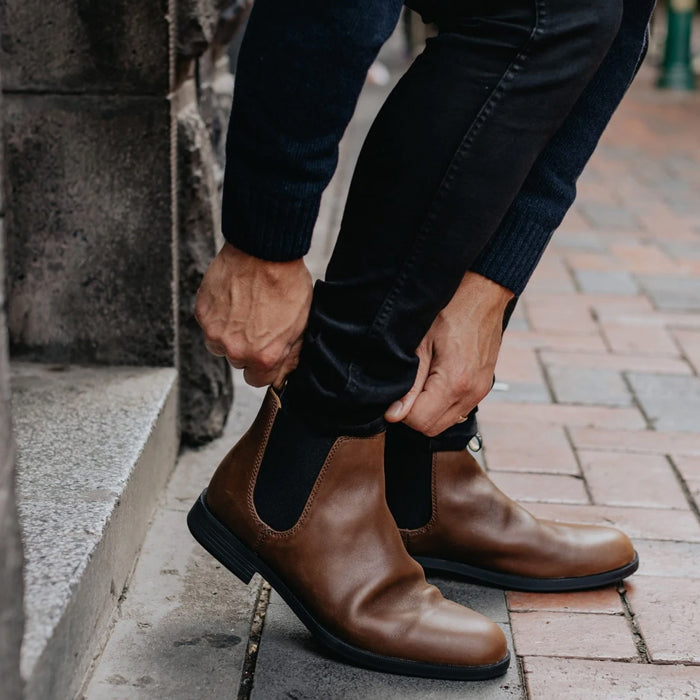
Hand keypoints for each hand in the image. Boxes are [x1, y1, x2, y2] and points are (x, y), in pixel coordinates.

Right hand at [195, 242, 312, 387]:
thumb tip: (282, 374)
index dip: (264, 365)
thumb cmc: (286, 284)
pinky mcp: (202, 313)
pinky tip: (234, 299)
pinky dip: (219, 316)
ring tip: (245, 309)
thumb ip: (289, 355)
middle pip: (238, 361)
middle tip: (259, 322)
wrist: (264, 250)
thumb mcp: (301, 325)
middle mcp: (236, 350)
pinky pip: (210, 324)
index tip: (267, 350)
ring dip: (230, 334)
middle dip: (248, 347)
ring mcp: (215, 332)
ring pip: (220, 344)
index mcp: (263, 357)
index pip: (257, 380)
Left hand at [384, 271, 513, 436]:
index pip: (419, 422)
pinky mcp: (483, 387)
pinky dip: (441, 404)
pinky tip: (434, 382)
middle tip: (405, 388)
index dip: (400, 412)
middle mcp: (472, 393)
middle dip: (412, 414)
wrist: (483, 295)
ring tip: (420, 382)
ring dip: (427, 410)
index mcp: (455, 382)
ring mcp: (480, 392)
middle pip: (431, 428)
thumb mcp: (421, 344)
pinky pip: (457, 410)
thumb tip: (394, 414)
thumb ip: (409, 383)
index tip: (394, 395)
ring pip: (444, 422)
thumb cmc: (451, 311)